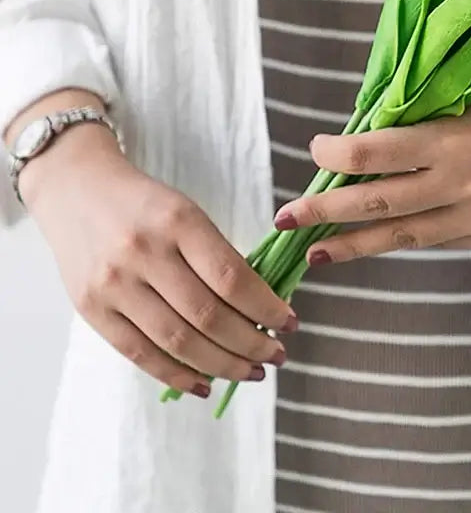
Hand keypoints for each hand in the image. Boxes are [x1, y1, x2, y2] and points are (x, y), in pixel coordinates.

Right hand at [14, 94, 293, 398]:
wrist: (76, 190)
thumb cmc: (145, 204)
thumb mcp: (187, 213)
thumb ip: (217, 256)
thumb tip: (260, 309)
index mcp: (178, 221)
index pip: (232, 278)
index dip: (266, 307)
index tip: (290, 322)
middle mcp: (143, 253)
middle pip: (208, 316)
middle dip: (251, 343)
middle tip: (278, 354)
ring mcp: (113, 284)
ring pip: (178, 341)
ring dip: (222, 365)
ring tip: (252, 371)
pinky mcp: (90, 309)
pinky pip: (140, 354)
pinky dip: (176, 375)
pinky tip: (205, 383)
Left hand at [274, 55, 470, 262]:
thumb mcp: (470, 91)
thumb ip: (420, 121)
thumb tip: (363, 143)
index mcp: (456, 139)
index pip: (374, 155)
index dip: (335, 156)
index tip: (316, 149)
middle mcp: (467, 185)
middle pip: (379, 205)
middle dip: (326, 214)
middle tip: (285, 221)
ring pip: (406, 237)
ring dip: (358, 244)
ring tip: (318, 252)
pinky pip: (440, 238)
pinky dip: (407, 235)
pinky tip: (380, 237)